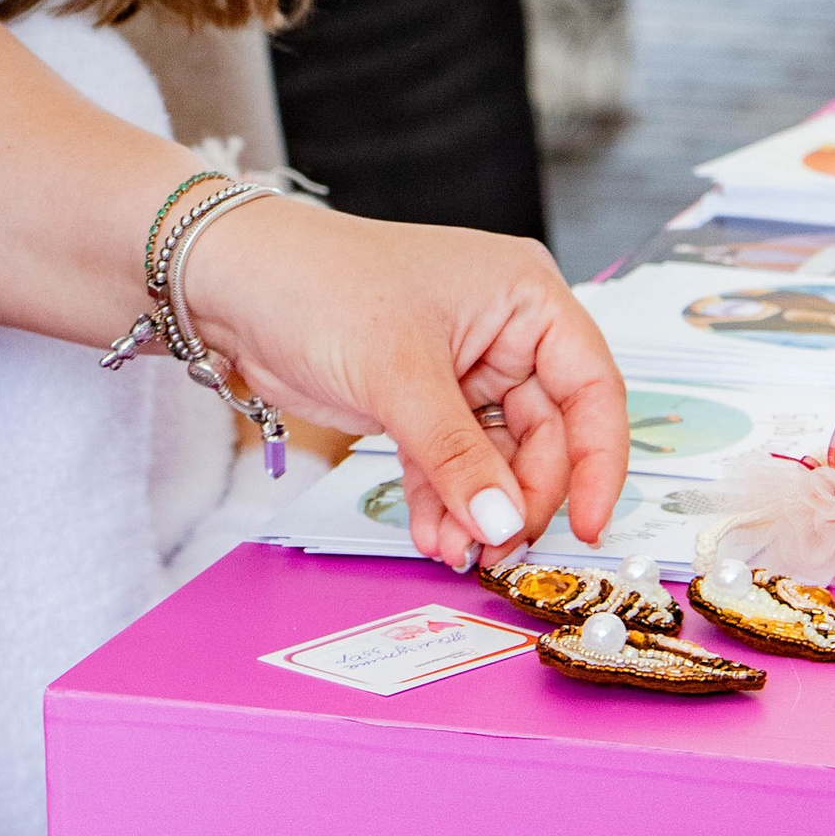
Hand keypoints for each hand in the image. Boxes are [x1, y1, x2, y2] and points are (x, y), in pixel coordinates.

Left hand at [184, 196, 627, 570]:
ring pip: (497, 459)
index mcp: (526, 298)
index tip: (590, 524)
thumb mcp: (399, 374)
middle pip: (548, 435)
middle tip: (497, 547)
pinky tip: (433, 537)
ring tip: (455, 550)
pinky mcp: (422, 403)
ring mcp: (464, 371)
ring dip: (479, 510)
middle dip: (520, 496)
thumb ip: (457, 455)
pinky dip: (445, 502)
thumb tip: (505, 523)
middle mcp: (505, 333)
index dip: (601, 460)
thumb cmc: (319, 285)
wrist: (233, 286)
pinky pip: (452, 465)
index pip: (592, 388)